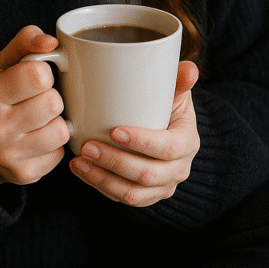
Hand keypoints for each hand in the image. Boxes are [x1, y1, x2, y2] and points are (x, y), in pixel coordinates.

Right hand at [0, 26, 70, 187]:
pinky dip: (53, 145)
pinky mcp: (24, 175)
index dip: (43, 73)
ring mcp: (9, 155)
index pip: (39, 75)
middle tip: (36, 100)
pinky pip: (60, 154)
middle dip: (51, 98)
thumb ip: (26, 42)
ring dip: (55, 123)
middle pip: (54, 104)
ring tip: (38, 120)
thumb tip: (52, 42)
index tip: (33, 78)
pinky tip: (37, 139)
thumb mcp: (2, 65)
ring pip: (61, 131)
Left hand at [69, 61, 199, 205]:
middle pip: (147, 174)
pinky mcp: (147, 196)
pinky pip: (123, 199)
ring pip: (132, 194)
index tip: (114, 131)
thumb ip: (179, 80)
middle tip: (87, 147)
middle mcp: (179, 170)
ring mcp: (162, 186)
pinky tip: (82, 171)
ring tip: (79, 162)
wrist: (169, 134)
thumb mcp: (175, 92)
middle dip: (114, 162)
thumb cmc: (168, 107)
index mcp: (187, 142)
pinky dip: (101, 187)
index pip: (168, 148)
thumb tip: (190, 69)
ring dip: (102, 179)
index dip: (142, 142)